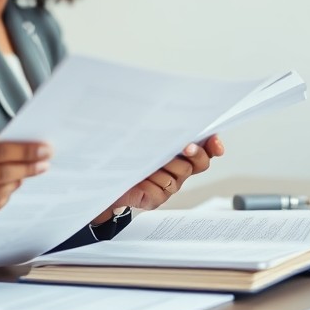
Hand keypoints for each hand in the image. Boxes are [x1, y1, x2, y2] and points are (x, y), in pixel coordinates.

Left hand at [92, 135, 224, 223]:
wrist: (94, 178)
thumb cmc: (118, 153)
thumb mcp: (142, 135)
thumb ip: (162, 128)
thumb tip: (171, 111)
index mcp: (175, 152)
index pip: (203, 148)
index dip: (212, 144)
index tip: (215, 143)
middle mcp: (174, 169)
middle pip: (199, 163)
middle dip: (194, 153)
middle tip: (186, 146)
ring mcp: (165, 185)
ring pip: (181, 174)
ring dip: (167, 165)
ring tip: (150, 161)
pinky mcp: (154, 198)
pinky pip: (163, 188)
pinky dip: (152, 180)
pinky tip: (142, 176)